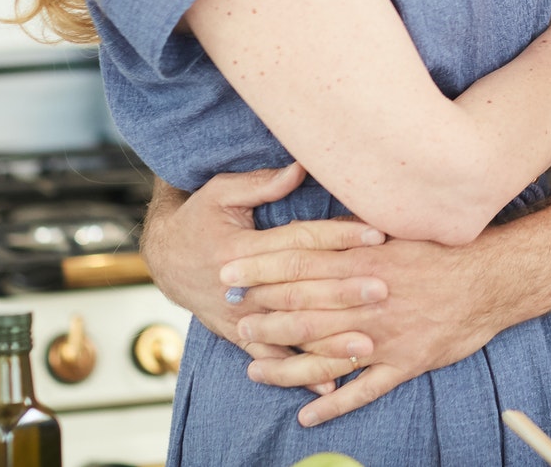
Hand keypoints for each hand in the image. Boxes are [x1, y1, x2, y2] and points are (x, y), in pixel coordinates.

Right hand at [140, 166, 385, 394]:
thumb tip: (301, 167)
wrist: (166, 259)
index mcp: (241, 251)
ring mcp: (241, 317)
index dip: (338, 237)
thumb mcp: (221, 193)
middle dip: (344, 290)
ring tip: (368, 344)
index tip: (376, 234)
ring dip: (329, 340)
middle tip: (384, 289)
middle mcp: (242, 289)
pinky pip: (272, 358)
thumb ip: (261, 183)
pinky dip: (299, 373)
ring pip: (290, 332)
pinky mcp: (240, 335)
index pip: (299, 243)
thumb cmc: (200, 219)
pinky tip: (331, 383)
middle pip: (301, 290)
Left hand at [229, 234, 502, 427]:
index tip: (229, 270)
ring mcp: (384, 336)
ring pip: (324, 356)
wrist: (494, 280)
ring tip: (254, 370)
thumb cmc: (446, 252)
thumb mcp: (401, 230)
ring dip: (285, 365)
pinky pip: (362, 391)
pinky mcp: (404, 363)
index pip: (300, 263)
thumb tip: (324, 218)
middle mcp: (368, 300)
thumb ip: (359, 229)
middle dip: (263, 317)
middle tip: (235, 321)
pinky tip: (307, 416)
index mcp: (366, 262)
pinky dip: (333, 405)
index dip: (261, 268)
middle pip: (303, 311)